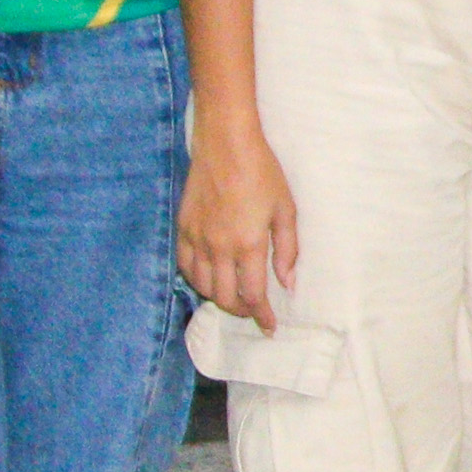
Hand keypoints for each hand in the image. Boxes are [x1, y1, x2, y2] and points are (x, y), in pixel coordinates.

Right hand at [177, 119, 301, 328]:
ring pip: (203, 286)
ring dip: (219, 297)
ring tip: (235, 295)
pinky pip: (185, 266)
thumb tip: (288, 283)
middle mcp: (218, 247)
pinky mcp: (183, 228)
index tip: (269, 326)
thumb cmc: (262, 173)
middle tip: (254, 310)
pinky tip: (211, 277)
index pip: (253, 295)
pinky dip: (198, 280)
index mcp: (247, 244)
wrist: (226, 144)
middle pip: (225, 298)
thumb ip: (287, 250)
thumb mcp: (285, 210)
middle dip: (241, 311)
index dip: (261, 315)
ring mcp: (197, 238)